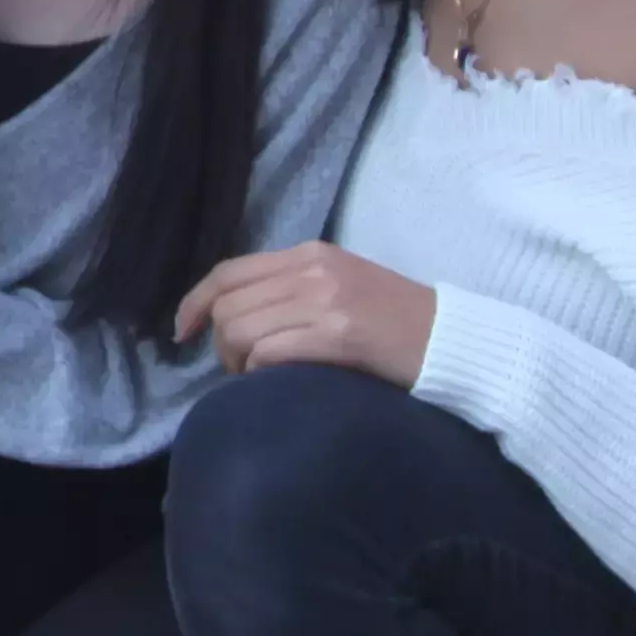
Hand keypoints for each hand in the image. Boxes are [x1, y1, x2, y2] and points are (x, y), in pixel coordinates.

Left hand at [171, 241, 438, 386]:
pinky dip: (261, 372)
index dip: (195, 302)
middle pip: (229, 305)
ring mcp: (326, 301)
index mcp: (310, 254)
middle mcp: (313, 271)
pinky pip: (270, 353)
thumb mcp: (341, 288)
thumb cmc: (397, 322)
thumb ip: (292, 291)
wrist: (454, 341)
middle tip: (239, 369)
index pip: (229, 271)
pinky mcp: (340, 336)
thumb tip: (236, 317)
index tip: (182, 331)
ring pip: (241, 330)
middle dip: (219, 344)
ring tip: (257, 377)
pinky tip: (278, 381)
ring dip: (238, 362)